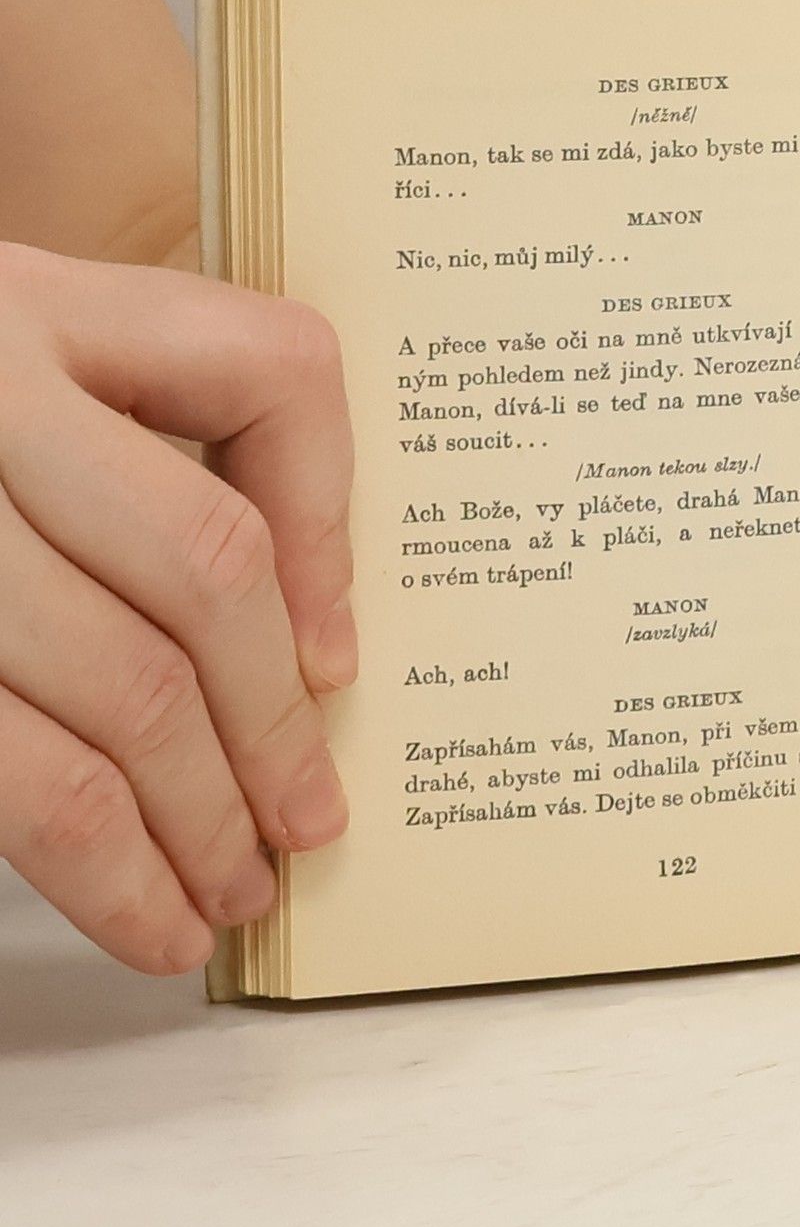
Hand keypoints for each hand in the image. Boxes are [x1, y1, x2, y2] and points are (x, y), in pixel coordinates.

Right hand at [0, 243, 355, 973]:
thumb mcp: (13, 380)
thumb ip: (130, 449)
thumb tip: (305, 647)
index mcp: (33, 306)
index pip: (264, 369)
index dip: (331, 520)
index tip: (339, 652)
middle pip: (203, 564)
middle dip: (275, 720)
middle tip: (311, 820)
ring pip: (125, 692)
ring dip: (203, 820)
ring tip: (239, 893)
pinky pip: (21, 783)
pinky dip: (105, 871)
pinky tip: (151, 919)